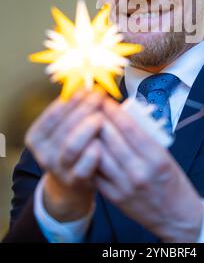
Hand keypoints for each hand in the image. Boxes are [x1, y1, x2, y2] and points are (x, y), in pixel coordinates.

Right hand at [25, 89, 105, 221]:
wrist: (72, 184)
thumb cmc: (73, 146)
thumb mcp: (65, 128)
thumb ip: (73, 109)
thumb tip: (90, 84)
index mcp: (37, 137)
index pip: (53, 114)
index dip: (72, 99)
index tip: (88, 87)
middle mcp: (44, 153)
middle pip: (63, 127)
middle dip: (83, 109)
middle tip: (99, 96)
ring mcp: (59, 168)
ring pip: (70, 146)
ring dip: (86, 129)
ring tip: (100, 116)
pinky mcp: (75, 181)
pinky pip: (83, 168)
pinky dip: (91, 155)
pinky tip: (101, 142)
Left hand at [94, 98, 203, 241]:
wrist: (176, 216)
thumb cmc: (172, 181)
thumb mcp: (166, 155)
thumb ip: (145, 137)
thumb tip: (124, 116)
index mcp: (156, 158)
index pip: (129, 128)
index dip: (114, 111)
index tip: (106, 100)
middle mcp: (139, 171)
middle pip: (111, 139)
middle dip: (99, 118)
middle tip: (91, 105)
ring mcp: (124, 186)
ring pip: (99, 155)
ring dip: (91, 136)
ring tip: (86, 124)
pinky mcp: (114, 197)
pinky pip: (96, 173)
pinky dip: (89, 157)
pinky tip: (86, 146)